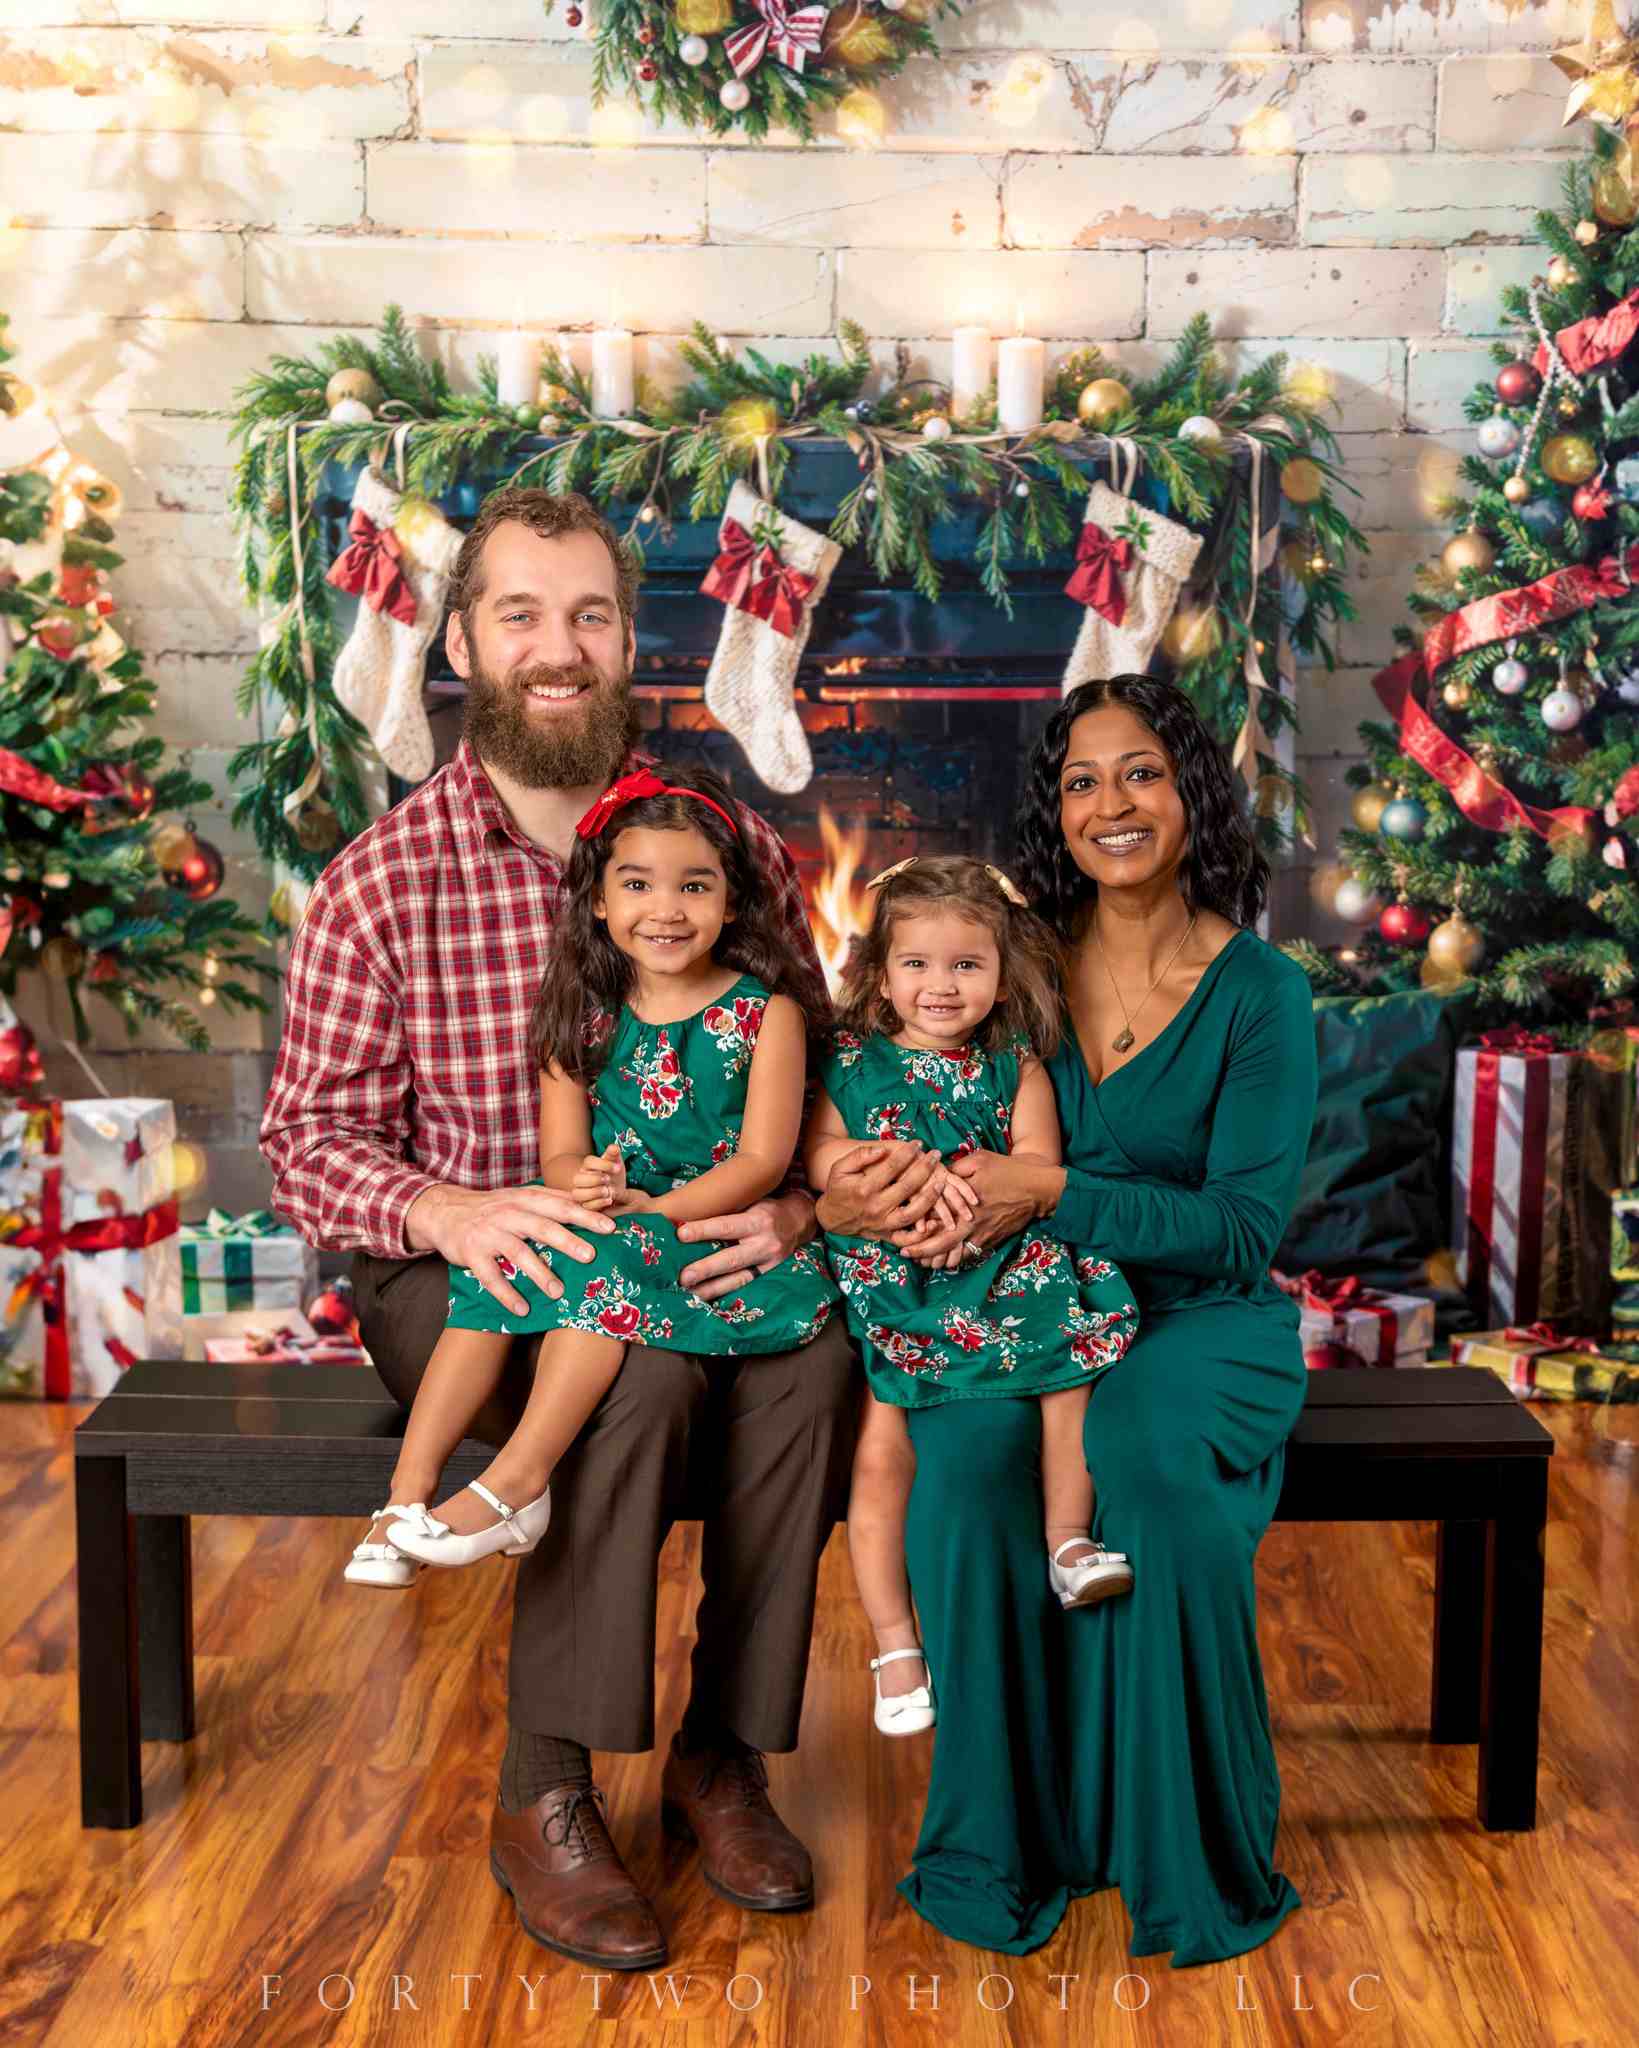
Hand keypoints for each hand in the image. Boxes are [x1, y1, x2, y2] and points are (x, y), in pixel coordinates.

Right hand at [404, 1181, 615, 1315]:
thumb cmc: (493, 1207)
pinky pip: (490, 1276)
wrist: (445, 1211)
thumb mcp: (520, 1196)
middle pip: (542, 1226)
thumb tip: (590, 1204)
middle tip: (590, 1256)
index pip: (560, 1205)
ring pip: (518, 1252)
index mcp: (525, 1198)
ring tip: (558, 1292)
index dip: (585, 1215)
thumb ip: (551, 1200)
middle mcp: (508, 1213)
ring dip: (539, 1273)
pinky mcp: (472, 1253)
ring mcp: (489, 1233)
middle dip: (567, 1240)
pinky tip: (522, 1308)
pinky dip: (506, 1294)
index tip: (609, 1227)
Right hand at [572, 1141, 625, 1211]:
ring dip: (594, 1192)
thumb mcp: (616, 1162)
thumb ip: (613, 1155)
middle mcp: (582, 1179)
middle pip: (577, 1179)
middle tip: (609, 1179)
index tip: (617, 1168)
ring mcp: (582, 1193)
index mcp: (588, 1166)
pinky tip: (610, 1199)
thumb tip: (614, 1147)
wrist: (617, 1188)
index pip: (588, 1162)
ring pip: (577, 1194)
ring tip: (608, 1191)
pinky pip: (586, 1206)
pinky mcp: (586, 1205)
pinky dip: (598, 1203)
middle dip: (595, 1179)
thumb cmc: (614, 1173)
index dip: (603, 1164)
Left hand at [675, 1189, 814, 1302]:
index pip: (726, 1226)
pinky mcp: (769, 1276)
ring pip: (738, 1279)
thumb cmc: (766, 1209)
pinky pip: (746, 1286)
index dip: (703, 1230)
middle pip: (732, 1259)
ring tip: (690, 1293)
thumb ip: (728, 1210)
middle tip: (684, 1277)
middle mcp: (765, 1243)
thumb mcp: (751, 1202)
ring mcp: (769, 1263)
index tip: (680, 1235)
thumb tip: (689, 1215)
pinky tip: (706, 1297)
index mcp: (758, 1220)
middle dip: (706, 1268)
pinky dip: (725, 1293)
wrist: (799, 1222)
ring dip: (712, 1288)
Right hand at [813, 1141, 951, 1242]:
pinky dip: (922, 1234)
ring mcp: (882, 1224)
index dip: (907, 1153)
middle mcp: (875, 1207)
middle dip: (924, 1169)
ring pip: (912, 1214)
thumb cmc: (838, 1188)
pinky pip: (906, 1239)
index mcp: (864, 1188)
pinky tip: (935, 1221)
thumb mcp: (840, 1168)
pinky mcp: (886, 1236)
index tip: (919, 1143)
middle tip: (936, 1155)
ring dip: (930, 1198)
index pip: (891, 1167)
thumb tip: (882, 1149)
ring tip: (942, 1182)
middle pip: (906, 1187)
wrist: (831, 1218)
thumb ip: (859, 1156)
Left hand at [900, 1149, 1064, 1263]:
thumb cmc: (1008, 1170)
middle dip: (922, 1252)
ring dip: (937, 1259)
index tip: (901, 1236)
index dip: (917, 1230)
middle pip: (942, 1244)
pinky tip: (945, 1260)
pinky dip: (956, 1258)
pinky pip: (971, 1253)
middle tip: (905, 1255)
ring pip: (956, 1254)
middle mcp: (972, 1223)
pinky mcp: (992, 1239)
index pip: (936, 1222)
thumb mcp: (979, 1160)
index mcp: (965, 1204)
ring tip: (922, 1261)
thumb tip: (936, 1173)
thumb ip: (955, 1168)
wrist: (1038, 1188)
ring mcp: (983, 1234)